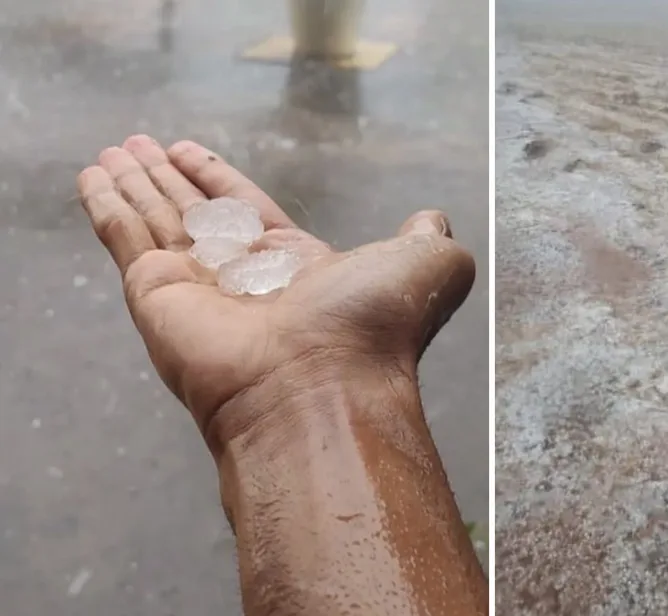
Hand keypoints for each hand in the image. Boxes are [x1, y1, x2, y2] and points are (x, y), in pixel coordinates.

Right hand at [77, 136, 474, 452]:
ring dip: (134, 185)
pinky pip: (125, 238)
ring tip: (111, 151)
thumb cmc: (375, 325)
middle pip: (195, 213)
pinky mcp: (154, 294)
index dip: (218, 178)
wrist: (321, 387)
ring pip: (156, 220)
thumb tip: (434, 217)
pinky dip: (107, 207)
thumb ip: (427, 238)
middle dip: (168, 180)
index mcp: (296, 266)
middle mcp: (242, 276)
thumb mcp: (428, 265)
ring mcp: (196, 287)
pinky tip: (93, 176)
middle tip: (141, 146)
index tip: (189, 151)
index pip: (246, 208)